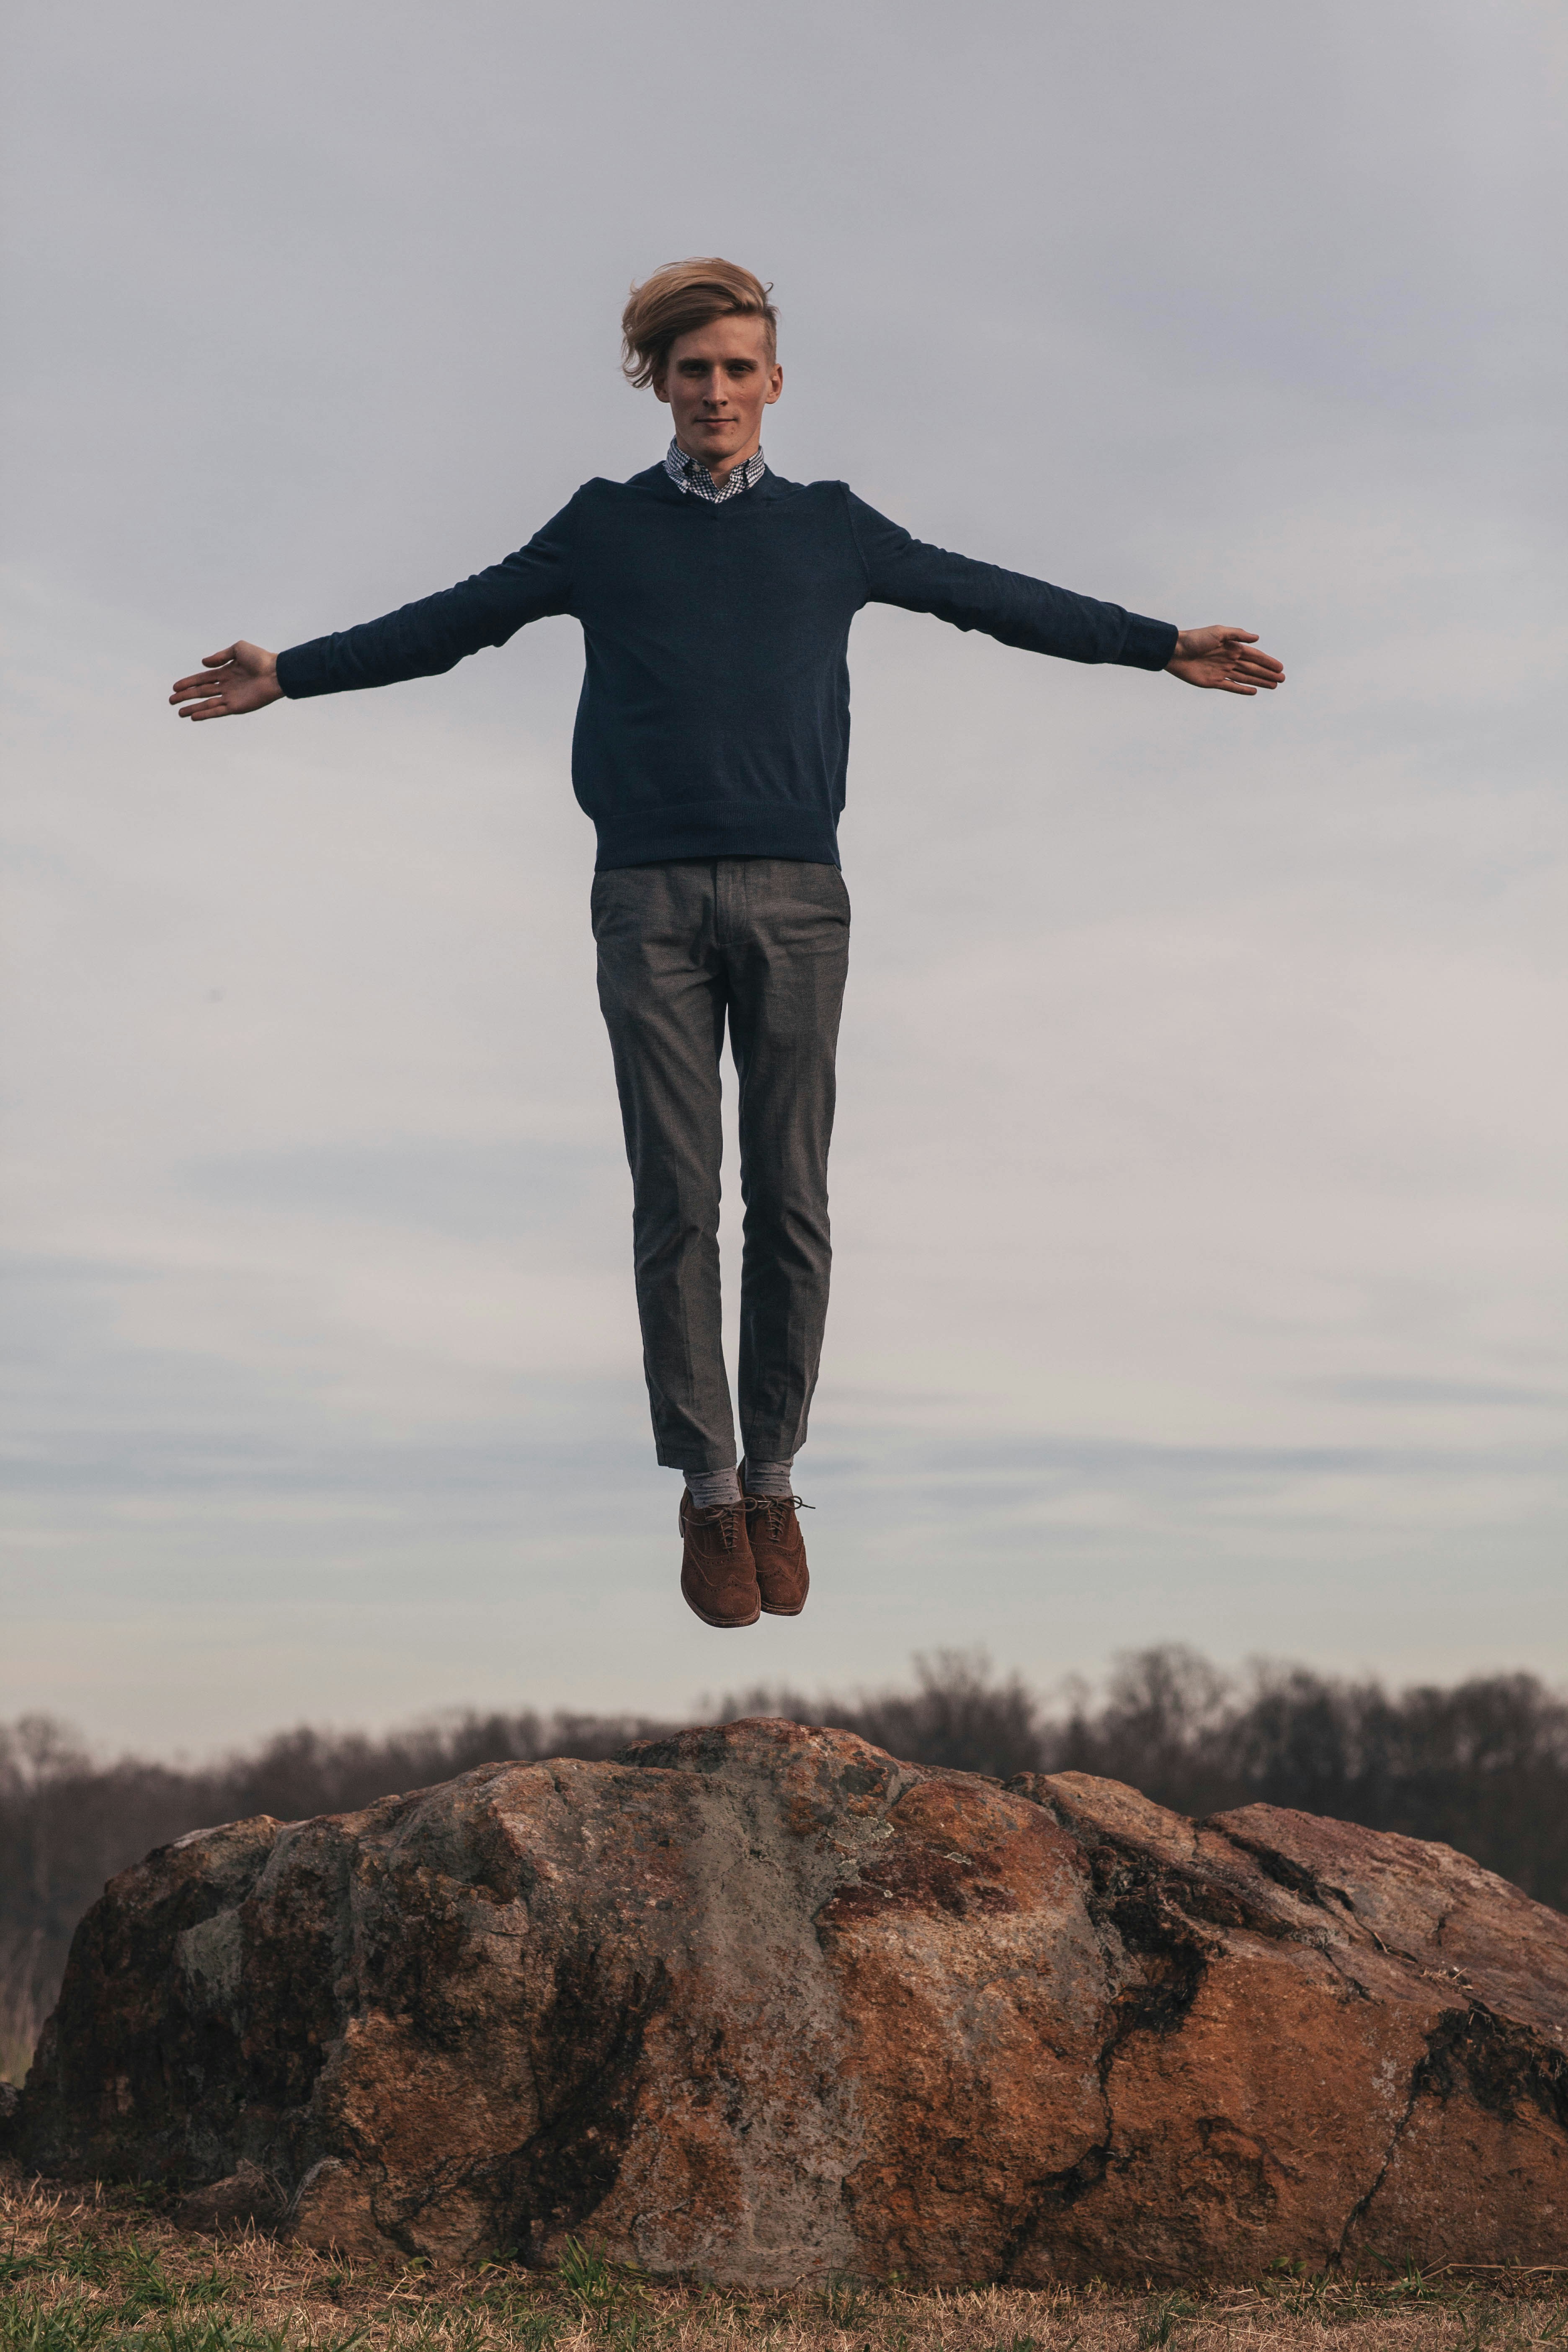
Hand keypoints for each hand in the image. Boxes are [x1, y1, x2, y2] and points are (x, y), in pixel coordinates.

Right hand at [170, 640, 282, 720]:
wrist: (276, 672)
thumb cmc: (261, 658)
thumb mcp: (238, 649)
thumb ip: (220, 656)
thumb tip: (203, 664)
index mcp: (226, 672)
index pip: (203, 679)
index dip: (188, 682)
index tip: (175, 686)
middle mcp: (227, 686)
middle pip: (201, 692)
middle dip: (186, 696)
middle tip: (171, 700)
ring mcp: (231, 697)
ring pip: (207, 704)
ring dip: (193, 708)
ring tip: (179, 712)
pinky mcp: (237, 707)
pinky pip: (218, 711)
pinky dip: (206, 714)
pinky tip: (194, 716)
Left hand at [1166, 625, 1283, 695]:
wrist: (1175, 651)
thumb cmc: (1195, 638)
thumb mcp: (1219, 632)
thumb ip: (1238, 635)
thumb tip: (1257, 638)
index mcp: (1232, 647)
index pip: (1255, 656)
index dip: (1268, 662)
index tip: (1280, 667)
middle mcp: (1229, 659)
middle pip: (1253, 669)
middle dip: (1267, 674)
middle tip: (1282, 679)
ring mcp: (1222, 671)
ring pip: (1245, 678)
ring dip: (1259, 681)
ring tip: (1273, 685)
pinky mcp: (1213, 681)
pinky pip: (1231, 686)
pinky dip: (1242, 689)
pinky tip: (1254, 691)